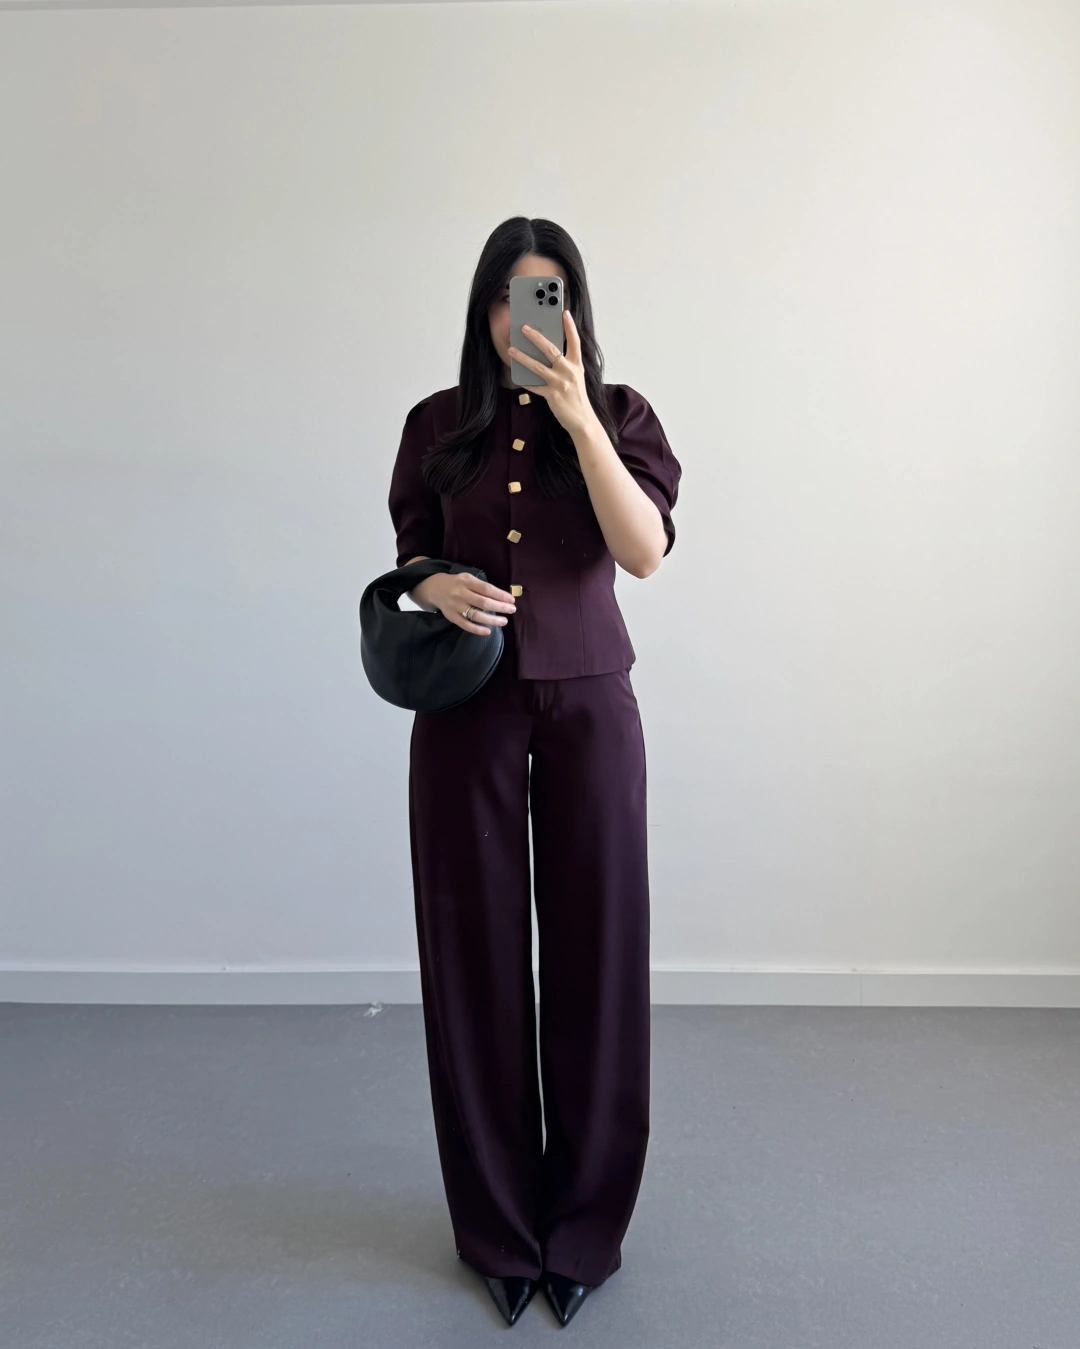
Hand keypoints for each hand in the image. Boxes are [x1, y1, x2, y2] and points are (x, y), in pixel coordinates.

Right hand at [411, 572, 516, 635]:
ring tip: (504, 621)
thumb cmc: (458, 584)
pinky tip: (488, 631)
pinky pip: (466, 625)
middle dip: (500, 607)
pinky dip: (477, 629)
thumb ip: (482, 587)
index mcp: (467, 581)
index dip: (500, 595)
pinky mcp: (452, 617)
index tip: (512, 600)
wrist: (435, 589)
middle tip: (512, 610)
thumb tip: (504, 597)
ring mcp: (455, 606)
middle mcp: (460, 593)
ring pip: (476, 615)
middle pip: (483, 602)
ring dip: (492, 619)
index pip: (486, 589)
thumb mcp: (468, 579)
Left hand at [508, 310, 593, 435]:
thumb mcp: (576, 377)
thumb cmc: (577, 397)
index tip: (564, 313)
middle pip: (551, 350)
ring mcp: (560, 383)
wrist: (583, 421)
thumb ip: (565, 364)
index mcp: (577, 365)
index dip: (570, 326)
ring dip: (523, 357)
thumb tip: (548, 353)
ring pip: (538, 366)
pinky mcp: (552, 395)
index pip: (574, 341)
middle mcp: (569, 371)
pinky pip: (534, 385)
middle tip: (524, 328)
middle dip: (536, 337)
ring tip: (511, 349)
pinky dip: (524, 380)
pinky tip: (516, 375)